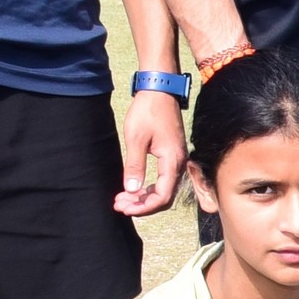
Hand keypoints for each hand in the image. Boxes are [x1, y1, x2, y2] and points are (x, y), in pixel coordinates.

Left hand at [114, 87, 184, 217]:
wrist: (159, 90)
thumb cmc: (148, 111)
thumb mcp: (136, 138)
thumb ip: (134, 166)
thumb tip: (131, 190)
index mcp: (172, 161)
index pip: (162, 196)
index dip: (144, 206)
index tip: (124, 207)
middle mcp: (178, 163)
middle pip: (164, 197)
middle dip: (142, 204)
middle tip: (119, 205)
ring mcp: (176, 159)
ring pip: (163, 189)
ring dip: (144, 197)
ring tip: (122, 198)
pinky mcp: (171, 155)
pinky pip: (163, 179)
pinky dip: (149, 187)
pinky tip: (134, 187)